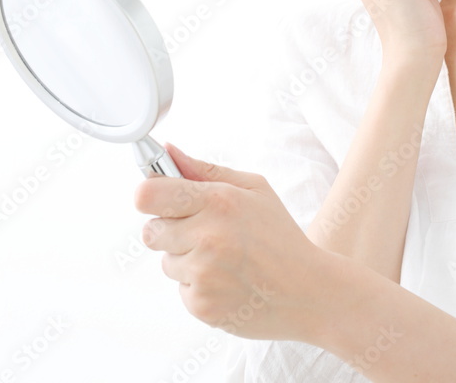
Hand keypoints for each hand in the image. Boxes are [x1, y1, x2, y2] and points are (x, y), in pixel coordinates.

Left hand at [134, 142, 324, 340]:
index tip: (156, 197)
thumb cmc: (279, 235)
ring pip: (165, 261)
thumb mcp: (252, 188)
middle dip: (168, 229)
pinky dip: (197, 285)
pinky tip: (226, 280)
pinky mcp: (201, 305)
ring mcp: (203, 274)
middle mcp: (206, 237)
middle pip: (150, 231)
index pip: (149, 194)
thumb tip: (168, 150)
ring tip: (222, 258)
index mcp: (218, 201)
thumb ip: (204, 170)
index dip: (148, 194)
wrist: (307, 292)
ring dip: (185, 259)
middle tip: (199, 230)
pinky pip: (180, 288)